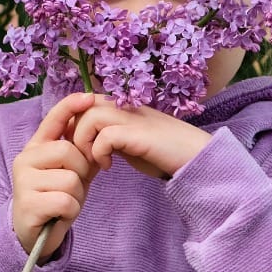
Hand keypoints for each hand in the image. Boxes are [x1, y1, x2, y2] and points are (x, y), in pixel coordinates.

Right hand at [11, 90, 99, 258]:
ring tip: (65, 202)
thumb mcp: (70, 172)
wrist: (35, 234)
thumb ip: (80, 152)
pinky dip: (71, 211)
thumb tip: (101, 127)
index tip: (89, 97)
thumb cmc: (55, 198)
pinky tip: (60, 215)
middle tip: (73, 187)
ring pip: (70, 179)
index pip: (54, 119)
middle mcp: (25, 159)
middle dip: (81, 172)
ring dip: (76, 195)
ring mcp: (24, 182)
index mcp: (36, 147)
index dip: (71, 106)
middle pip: (69, 152)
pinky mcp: (28, 204)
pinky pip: (66, 201)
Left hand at [70, 93, 211, 180]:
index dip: (75, 125)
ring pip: (89, 116)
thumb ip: (112, 138)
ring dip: (84, 142)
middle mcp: (126, 107)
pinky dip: (100, 153)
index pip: (84, 104)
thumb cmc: (166, 153)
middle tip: (82, 157)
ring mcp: (133, 118)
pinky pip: (105, 136)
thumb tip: (92, 142)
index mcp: (123, 107)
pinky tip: (108, 167)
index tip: (80, 151)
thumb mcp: (131, 143)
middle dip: (74, 132)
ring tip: (94, 162)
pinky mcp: (139, 134)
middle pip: (82, 105)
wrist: (197, 157)